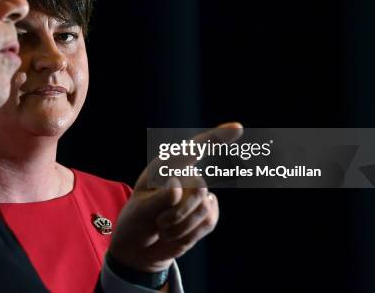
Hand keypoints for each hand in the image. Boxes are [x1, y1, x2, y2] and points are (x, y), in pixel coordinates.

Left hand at [108, 122, 242, 272]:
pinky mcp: (206, 213)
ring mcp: (197, 195)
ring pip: (204, 208)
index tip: (238, 128)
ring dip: (181, 226)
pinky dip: (189, 234)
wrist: (140, 246)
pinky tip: (175, 234)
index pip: (193, 148)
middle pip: (199, 187)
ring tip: (163, 228)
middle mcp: (185, 176)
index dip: (217, 137)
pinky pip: (209, 222)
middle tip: (159, 223)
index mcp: (166, 167)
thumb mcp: (140, 211)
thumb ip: (158, 199)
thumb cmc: (136, 222)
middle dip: (179, 212)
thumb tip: (178, 186)